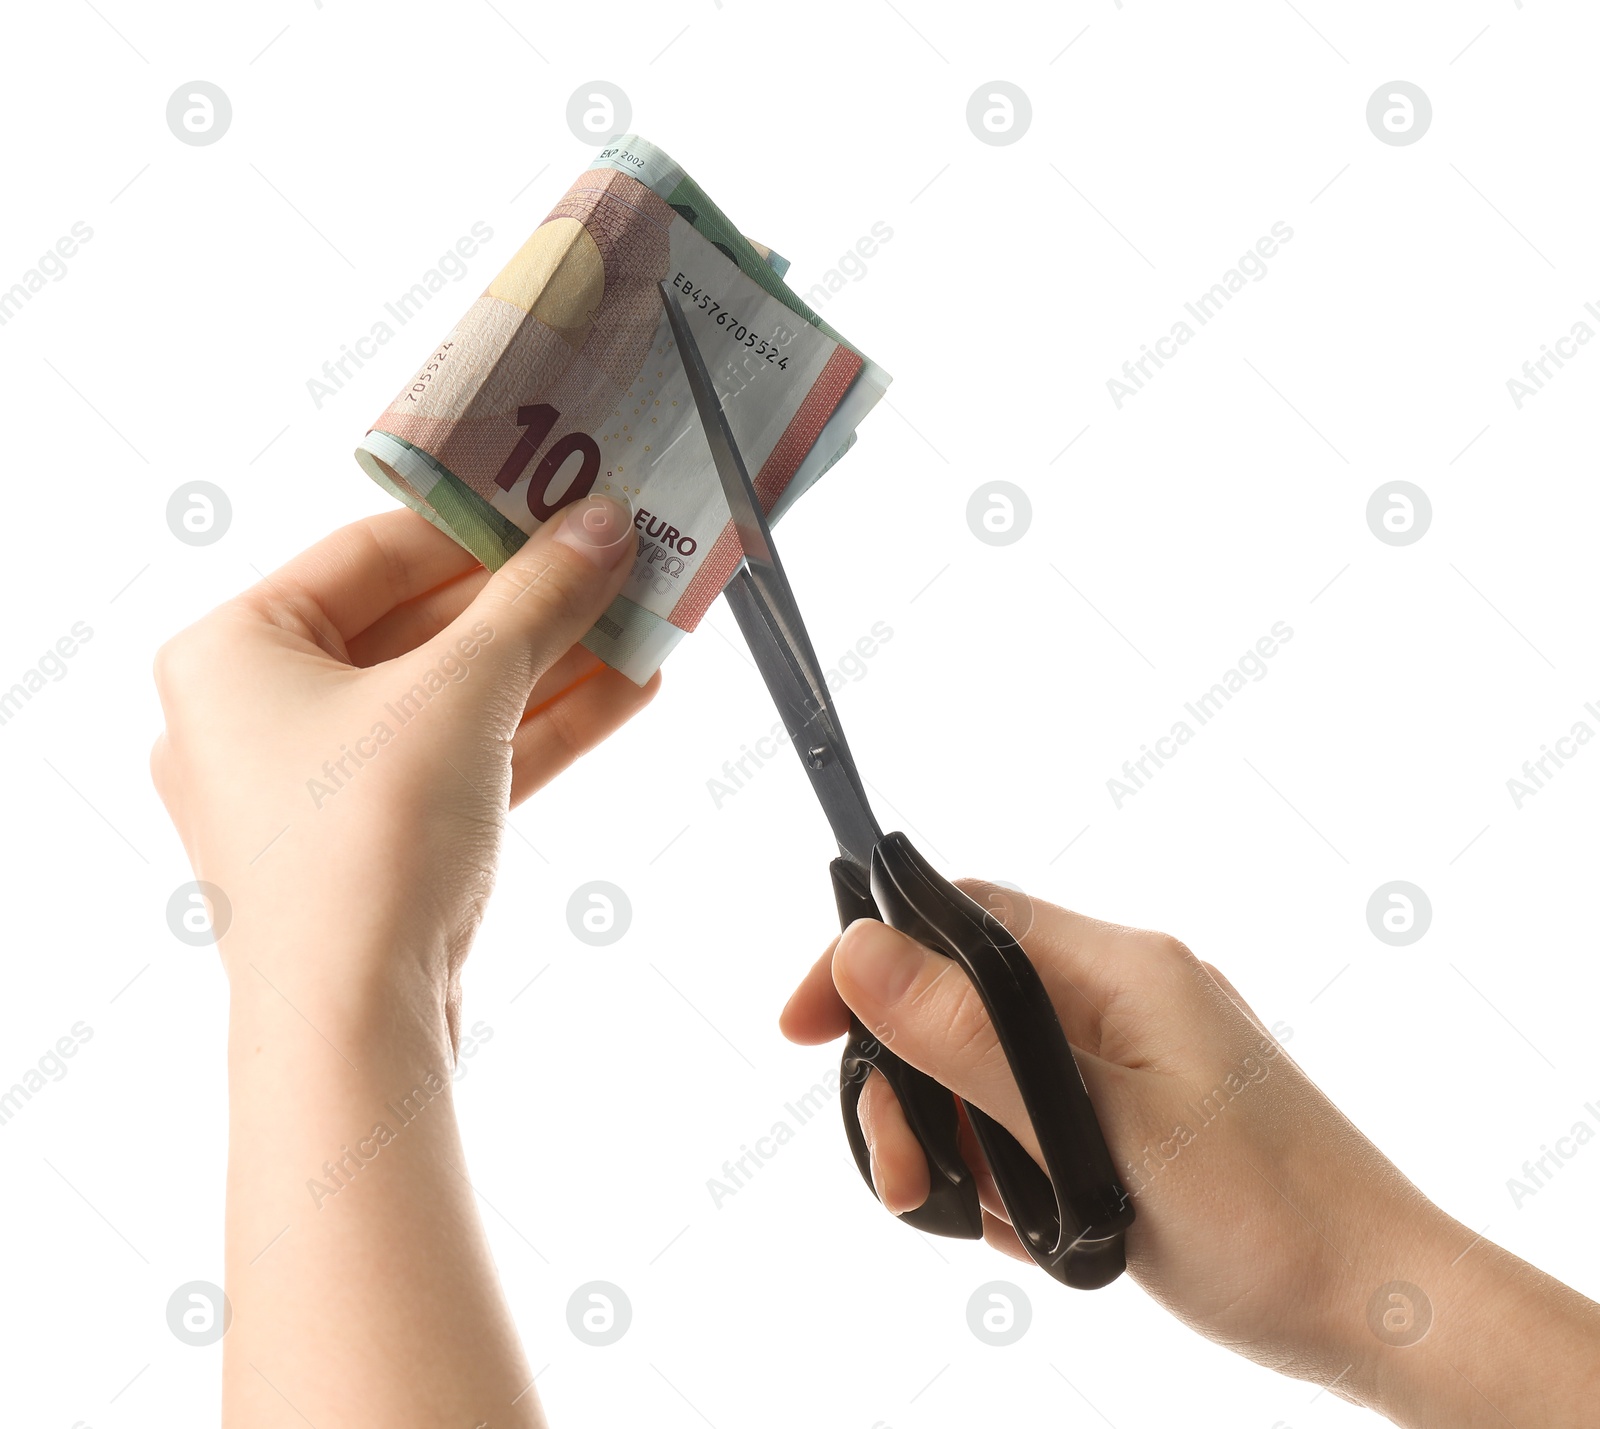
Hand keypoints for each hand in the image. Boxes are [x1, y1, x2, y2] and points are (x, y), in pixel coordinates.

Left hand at [154, 496, 653, 1427]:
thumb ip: (537, 600)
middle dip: (533, 602)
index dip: (484, 524)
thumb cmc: (362, 846)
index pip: (375, 549)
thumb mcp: (463, 690)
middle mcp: (259, 711)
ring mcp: (315, 784)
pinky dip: (538, 728)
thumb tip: (602, 527)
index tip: (566, 504)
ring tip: (643, 622)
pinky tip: (625, 693)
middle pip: (422, 624)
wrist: (352, 1023)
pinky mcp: (371, 841)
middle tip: (618, 562)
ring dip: (552, 663)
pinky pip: (463, 757)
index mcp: (234, 649)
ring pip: (453, 696)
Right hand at [781, 883, 1599, 1426]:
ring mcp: (1125, 1055)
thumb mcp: (1094, 1130)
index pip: (960, 916)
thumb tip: (859, 952)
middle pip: (959, 1000)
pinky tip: (1037, 1227)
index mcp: (1119, 967)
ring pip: (984, 1067)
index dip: (867, 956)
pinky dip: (1007, 1168)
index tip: (801, 1025)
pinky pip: (1026, 1116)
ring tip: (983, 1217)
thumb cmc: (1266, 1219)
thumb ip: (970, 1038)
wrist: (1379, 1306)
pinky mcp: (1129, 1114)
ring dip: (957, 1139)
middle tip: (904, 1174)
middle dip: (910, 1083)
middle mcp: (1118, 995)